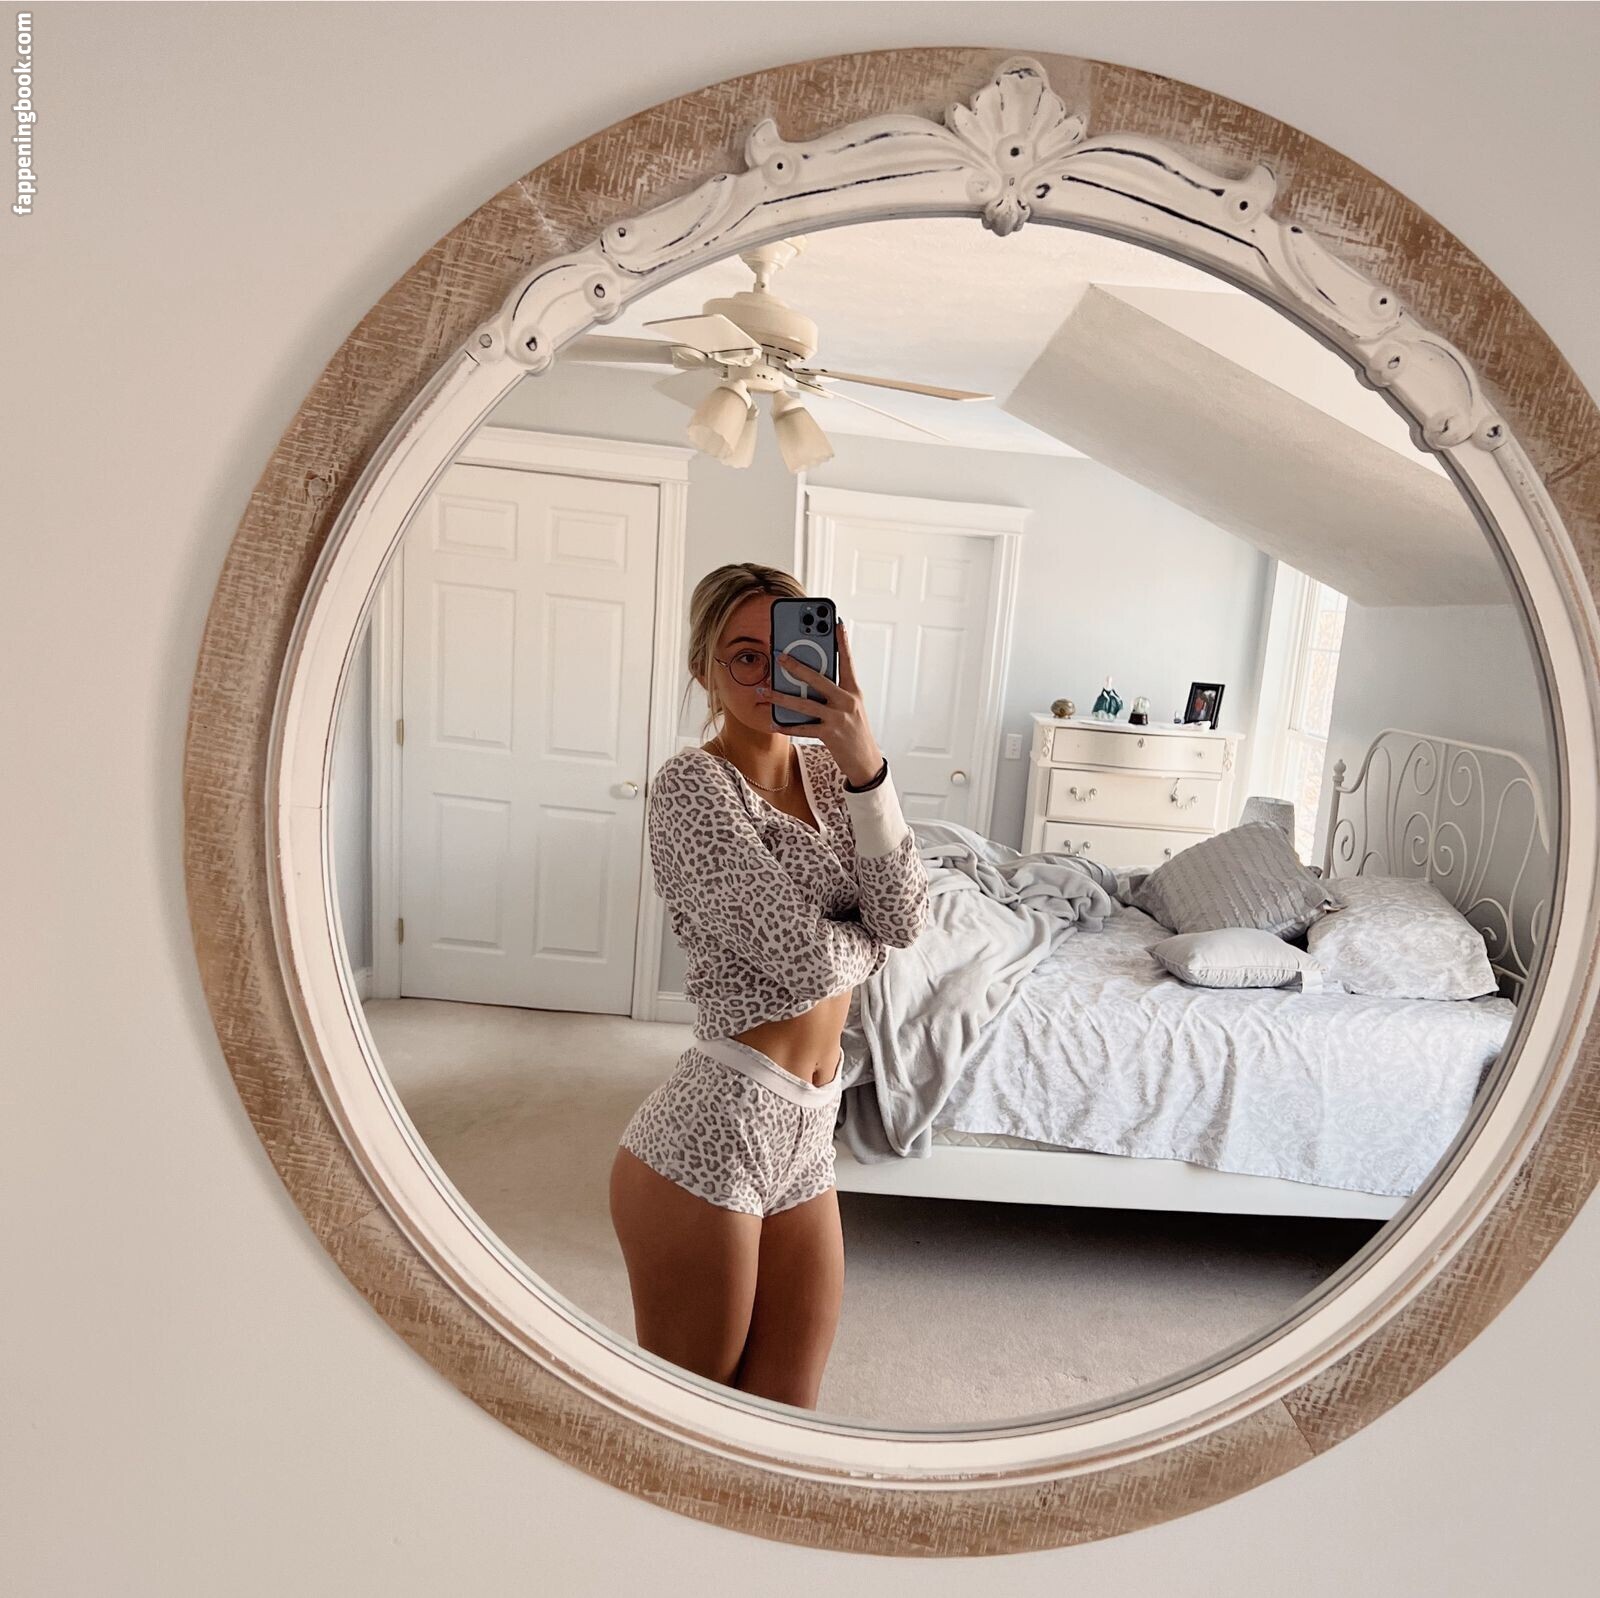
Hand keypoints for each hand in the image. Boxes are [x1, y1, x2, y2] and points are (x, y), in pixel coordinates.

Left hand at [757, 620, 883, 786]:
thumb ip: (833, 693)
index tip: (836, 624)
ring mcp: (838, 718)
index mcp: (853, 692)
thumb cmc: (855, 732)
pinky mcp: (830, 734)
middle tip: (780, 657)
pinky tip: (773, 723)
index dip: (843, 642)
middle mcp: (847, 701)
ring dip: (781, 697)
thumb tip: (807, 681)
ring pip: (804, 704)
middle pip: (818, 679)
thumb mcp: (850, 708)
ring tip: (765, 692)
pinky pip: (803, 728)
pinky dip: (786, 726)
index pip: (847, 662)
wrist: (866, 762)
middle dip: (797, 667)